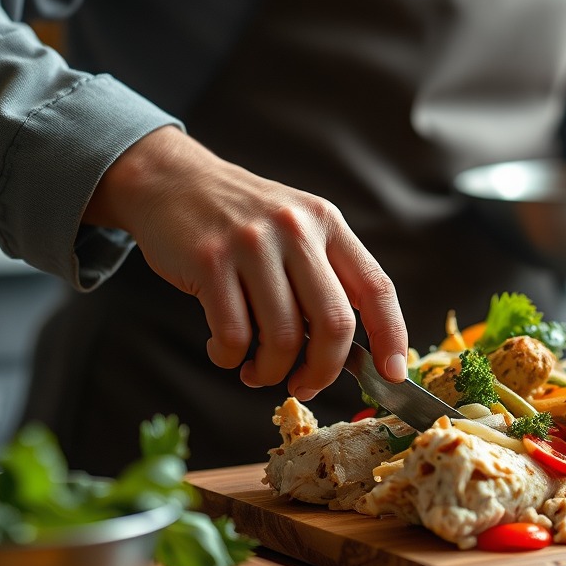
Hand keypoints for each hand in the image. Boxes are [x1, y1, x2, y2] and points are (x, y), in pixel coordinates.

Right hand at [83, 126, 408, 398]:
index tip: (393, 374)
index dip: (391, 335)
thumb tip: (349, 353)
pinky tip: (223, 350)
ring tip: (256, 371)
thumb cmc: (240, 218)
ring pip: (282, 338)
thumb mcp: (295, 227)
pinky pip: (232, 335)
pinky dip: (229, 358)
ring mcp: (252, 243)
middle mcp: (296, 229)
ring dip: (271, 372)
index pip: (376, 287)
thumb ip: (323, 276)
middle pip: (334, 323)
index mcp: (327, 223)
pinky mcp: (209, 261)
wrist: (173, 180)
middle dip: (323, 371)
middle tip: (305, 385)